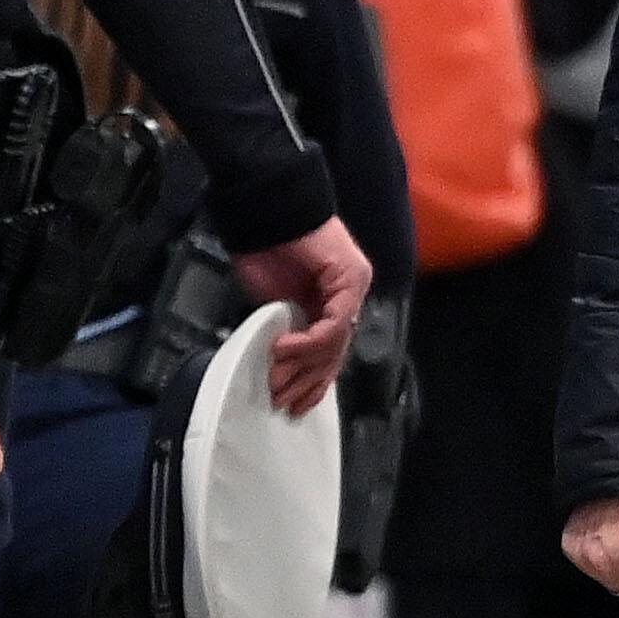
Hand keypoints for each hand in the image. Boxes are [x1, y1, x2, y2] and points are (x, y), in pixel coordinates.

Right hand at [227, 217, 374, 418]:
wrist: (267, 213)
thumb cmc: (265, 251)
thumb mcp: (275, 305)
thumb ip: (288, 331)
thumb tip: (285, 367)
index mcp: (331, 302)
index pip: (331, 352)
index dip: (313, 382)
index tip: (295, 404)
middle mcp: (349, 296)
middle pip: (336, 353)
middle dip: (307, 381)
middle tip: (283, 400)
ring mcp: (353, 287)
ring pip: (336, 343)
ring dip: (303, 366)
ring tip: (278, 379)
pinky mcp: (350, 279)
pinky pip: (333, 324)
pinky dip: (308, 342)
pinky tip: (284, 349)